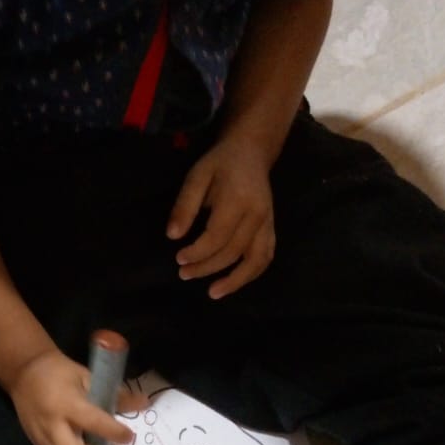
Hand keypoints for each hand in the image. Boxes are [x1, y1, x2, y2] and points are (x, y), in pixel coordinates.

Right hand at [10, 349, 145, 444]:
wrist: (23, 376)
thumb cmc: (58, 373)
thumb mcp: (87, 376)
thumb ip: (115, 394)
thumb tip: (144, 403)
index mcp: (65, 403)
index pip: (91, 421)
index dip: (112, 432)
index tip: (130, 437)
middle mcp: (53, 426)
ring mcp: (45, 441)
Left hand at [166, 135, 275, 298]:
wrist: (251, 151)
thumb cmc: (220, 163)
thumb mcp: (196, 176)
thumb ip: (185, 205)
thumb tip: (173, 236)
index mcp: (238, 199)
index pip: (217, 236)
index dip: (197, 252)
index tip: (179, 258)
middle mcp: (258, 214)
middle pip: (233, 251)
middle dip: (207, 267)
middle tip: (184, 274)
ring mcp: (268, 223)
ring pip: (256, 260)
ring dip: (235, 280)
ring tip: (213, 293)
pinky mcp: (272, 228)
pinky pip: (266, 257)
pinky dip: (252, 274)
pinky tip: (234, 283)